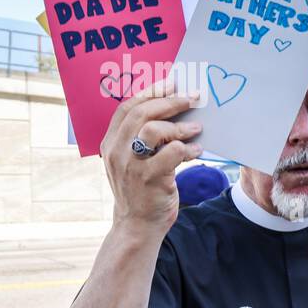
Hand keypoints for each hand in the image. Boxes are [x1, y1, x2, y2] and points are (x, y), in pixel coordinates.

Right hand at [101, 79, 202, 236]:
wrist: (138, 225)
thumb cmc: (141, 190)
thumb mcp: (133, 161)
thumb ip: (142, 139)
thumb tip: (172, 112)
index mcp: (111, 143)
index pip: (127, 107)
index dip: (150, 92)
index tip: (171, 82)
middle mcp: (116, 151)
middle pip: (141, 113)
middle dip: (169, 101)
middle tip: (192, 98)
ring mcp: (131, 166)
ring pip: (153, 131)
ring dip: (179, 126)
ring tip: (196, 128)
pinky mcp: (149, 179)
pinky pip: (171, 153)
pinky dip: (188, 148)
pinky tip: (197, 150)